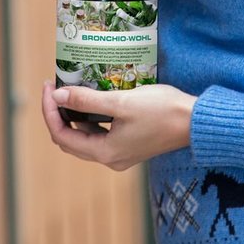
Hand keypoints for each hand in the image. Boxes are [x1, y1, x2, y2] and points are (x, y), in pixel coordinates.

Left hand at [40, 82, 195, 170]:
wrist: (195, 122)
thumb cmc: (161, 110)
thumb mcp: (120, 102)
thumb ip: (87, 100)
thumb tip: (57, 96)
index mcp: (105, 152)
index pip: (63, 135)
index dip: (50, 111)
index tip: (48, 86)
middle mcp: (110, 158)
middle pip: (71, 139)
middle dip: (58, 113)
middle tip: (54, 86)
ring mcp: (120, 153)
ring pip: (84, 136)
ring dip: (73, 115)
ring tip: (68, 90)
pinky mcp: (129, 144)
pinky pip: (99, 133)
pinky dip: (89, 118)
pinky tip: (90, 99)